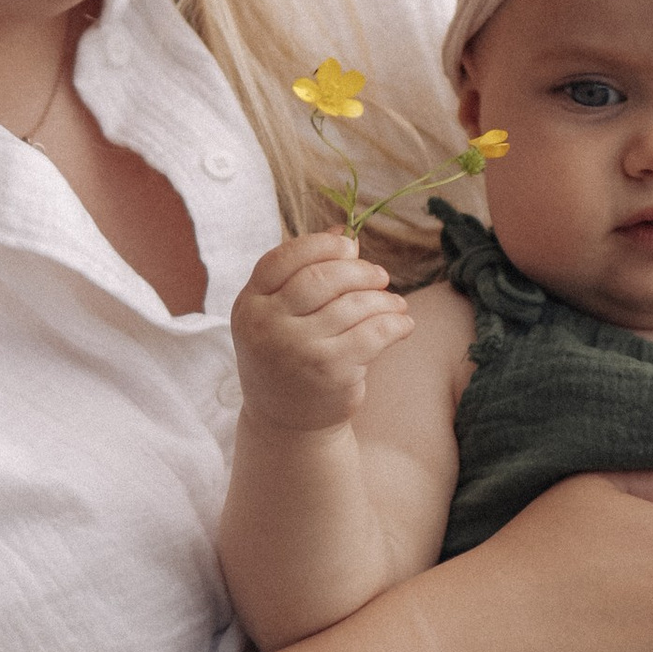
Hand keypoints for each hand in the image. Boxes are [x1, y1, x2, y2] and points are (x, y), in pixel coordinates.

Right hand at [232, 230, 414, 433]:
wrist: (286, 420)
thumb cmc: (287, 354)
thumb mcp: (280, 312)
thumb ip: (304, 271)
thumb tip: (344, 230)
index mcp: (249, 304)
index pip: (283, 259)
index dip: (322, 246)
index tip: (349, 246)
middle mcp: (268, 326)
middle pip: (322, 278)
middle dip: (360, 271)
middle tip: (380, 276)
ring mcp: (298, 349)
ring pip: (354, 304)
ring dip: (383, 299)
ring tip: (395, 303)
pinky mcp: (331, 370)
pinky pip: (374, 332)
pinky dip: (396, 323)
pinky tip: (403, 324)